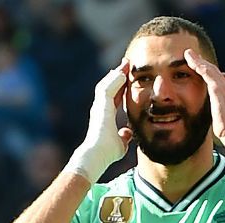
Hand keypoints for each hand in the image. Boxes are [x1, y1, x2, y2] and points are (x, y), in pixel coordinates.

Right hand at [68, 64, 132, 179]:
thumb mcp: (120, 143)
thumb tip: (128, 133)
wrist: (97, 155)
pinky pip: (108, 88)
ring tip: (125, 64)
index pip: (113, 97)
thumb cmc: (107, 153)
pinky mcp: (101, 106)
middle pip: (109, 87)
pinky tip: (123, 73)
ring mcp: (99, 106)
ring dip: (116, 74)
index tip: (127, 78)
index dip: (120, 87)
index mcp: (105, 116)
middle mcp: (100, 108)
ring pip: (107, 84)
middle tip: (126, 65)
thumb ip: (124, 137)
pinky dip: (115, 80)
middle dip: (117, 76)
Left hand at [183, 50, 224, 139]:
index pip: (217, 79)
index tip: (201, 67)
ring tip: (188, 53)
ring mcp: (223, 87)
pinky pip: (206, 73)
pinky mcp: (217, 88)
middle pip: (213, 71)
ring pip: (209, 69)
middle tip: (192, 55)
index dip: (208, 72)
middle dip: (203, 62)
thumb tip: (216, 108)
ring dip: (198, 60)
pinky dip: (199, 65)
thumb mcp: (222, 116)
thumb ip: (218, 109)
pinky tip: (191, 61)